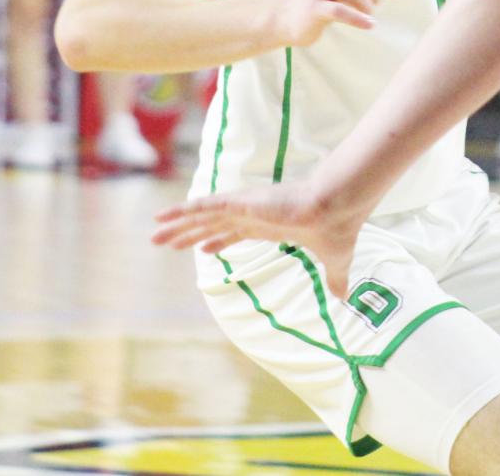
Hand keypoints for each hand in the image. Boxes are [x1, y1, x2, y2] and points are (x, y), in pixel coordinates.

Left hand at [154, 174, 368, 295]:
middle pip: (212, 224)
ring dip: (178, 224)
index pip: (237, 232)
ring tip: (154, 232)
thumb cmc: (337, 228)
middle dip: (189, 234)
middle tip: (165, 243)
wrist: (338, 208)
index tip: (203, 249)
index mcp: (270, 225)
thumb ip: (335, 279)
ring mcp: (245, 206)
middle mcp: (253, 214)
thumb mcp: (335, 261)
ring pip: (203, 215)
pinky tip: (164, 215)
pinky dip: (183, 210)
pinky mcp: (241, 201)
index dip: (218, 240)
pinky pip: (205, 205)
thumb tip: (345, 298)